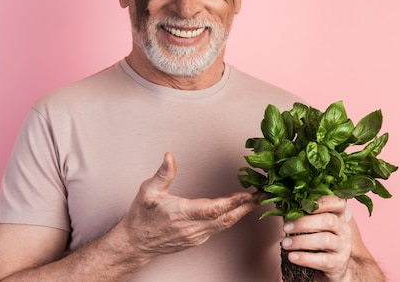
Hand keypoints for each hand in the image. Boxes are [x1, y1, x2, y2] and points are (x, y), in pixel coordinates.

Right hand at [119, 152, 261, 257]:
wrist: (136, 243)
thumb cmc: (142, 216)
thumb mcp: (148, 191)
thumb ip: (163, 174)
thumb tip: (170, 156)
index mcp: (182, 214)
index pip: (213, 209)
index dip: (233, 201)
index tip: (249, 193)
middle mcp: (193, 228)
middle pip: (226, 218)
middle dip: (247, 206)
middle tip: (264, 194)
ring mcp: (197, 236)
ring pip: (225, 224)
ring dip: (242, 212)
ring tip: (257, 199)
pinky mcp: (198, 239)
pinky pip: (220, 229)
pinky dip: (232, 218)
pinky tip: (239, 210)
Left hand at [280, 196, 351, 281]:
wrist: (331, 266)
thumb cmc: (317, 240)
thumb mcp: (314, 225)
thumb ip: (303, 214)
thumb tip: (283, 206)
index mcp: (338, 215)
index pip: (337, 202)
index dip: (323, 201)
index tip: (302, 203)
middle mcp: (343, 229)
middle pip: (328, 220)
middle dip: (304, 223)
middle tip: (285, 227)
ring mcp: (343, 247)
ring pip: (325, 240)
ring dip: (301, 241)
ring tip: (285, 243)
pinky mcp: (338, 263)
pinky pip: (322, 260)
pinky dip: (305, 258)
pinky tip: (292, 256)